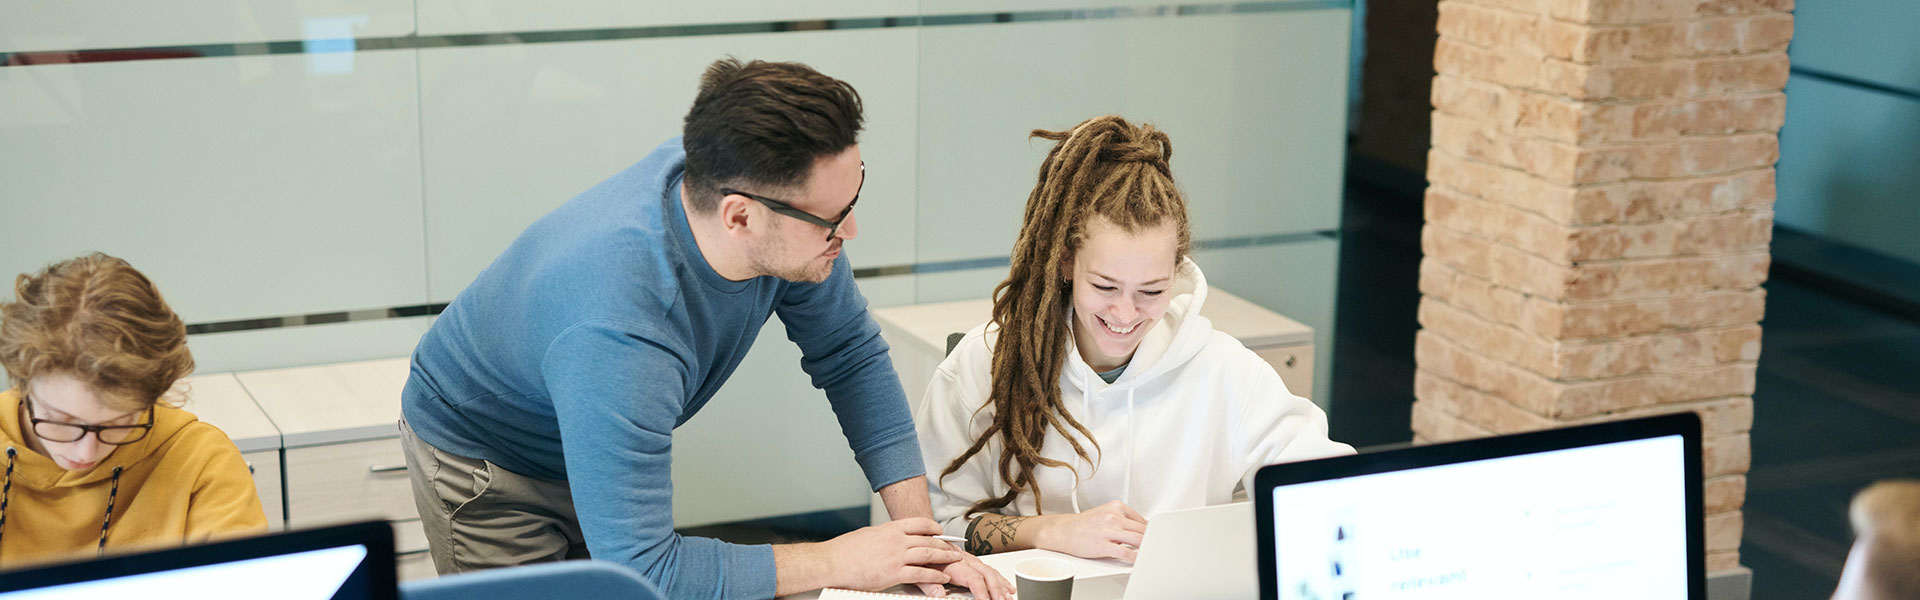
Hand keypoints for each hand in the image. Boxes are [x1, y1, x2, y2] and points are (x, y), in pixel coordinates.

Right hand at [820, 517, 968, 590]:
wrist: (832, 562)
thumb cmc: (844, 550)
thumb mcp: (868, 535)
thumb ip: (884, 536)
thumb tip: (890, 538)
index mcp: (889, 528)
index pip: (918, 523)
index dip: (933, 527)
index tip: (941, 531)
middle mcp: (896, 540)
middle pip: (928, 540)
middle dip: (944, 544)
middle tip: (954, 548)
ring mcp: (896, 556)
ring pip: (928, 555)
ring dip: (944, 558)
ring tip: (954, 561)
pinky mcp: (894, 573)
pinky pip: (921, 574)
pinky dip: (935, 575)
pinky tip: (942, 577)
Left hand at [912, 553, 1013, 599]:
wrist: (920, 537)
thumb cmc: (920, 555)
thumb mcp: (917, 571)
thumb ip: (927, 583)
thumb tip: (939, 594)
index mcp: (953, 563)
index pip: (973, 579)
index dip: (982, 592)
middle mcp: (964, 560)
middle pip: (987, 575)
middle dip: (997, 591)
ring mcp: (970, 560)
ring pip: (991, 572)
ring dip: (1002, 587)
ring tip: (1009, 598)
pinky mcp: (971, 561)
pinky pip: (989, 570)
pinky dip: (1000, 579)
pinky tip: (1007, 587)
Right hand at [1035, 500, 1147, 562]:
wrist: (1063, 531)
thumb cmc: (1083, 524)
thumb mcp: (1105, 513)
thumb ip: (1123, 519)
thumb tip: (1142, 528)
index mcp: (1116, 507)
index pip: (1142, 520)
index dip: (1152, 531)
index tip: (1158, 537)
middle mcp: (1113, 516)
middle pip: (1143, 530)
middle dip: (1152, 540)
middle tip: (1159, 546)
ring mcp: (1108, 530)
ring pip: (1138, 540)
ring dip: (1147, 548)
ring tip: (1152, 553)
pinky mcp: (1103, 545)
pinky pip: (1125, 553)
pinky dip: (1135, 558)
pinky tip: (1139, 561)